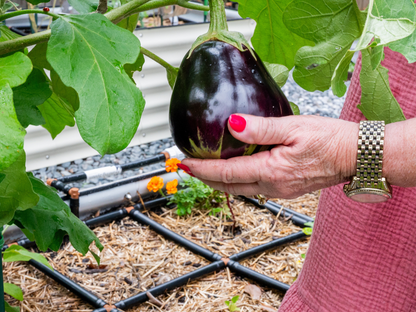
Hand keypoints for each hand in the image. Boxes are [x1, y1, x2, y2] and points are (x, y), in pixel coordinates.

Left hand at [181, 114, 358, 198]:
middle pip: (228, 186)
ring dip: (218, 180)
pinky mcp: (285, 188)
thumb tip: (232, 125)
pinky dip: (235, 180)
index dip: (202, 168)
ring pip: (239, 189)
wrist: (356, 155)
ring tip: (202, 168)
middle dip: (204, 178)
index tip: (183, 163)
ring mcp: (279, 190)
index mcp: (272, 171)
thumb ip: (261, 128)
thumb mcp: (294, 127)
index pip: (226, 172)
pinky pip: (252, 187)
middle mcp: (273, 186)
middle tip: (185, 168)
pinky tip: (230, 170)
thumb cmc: (330, 139)